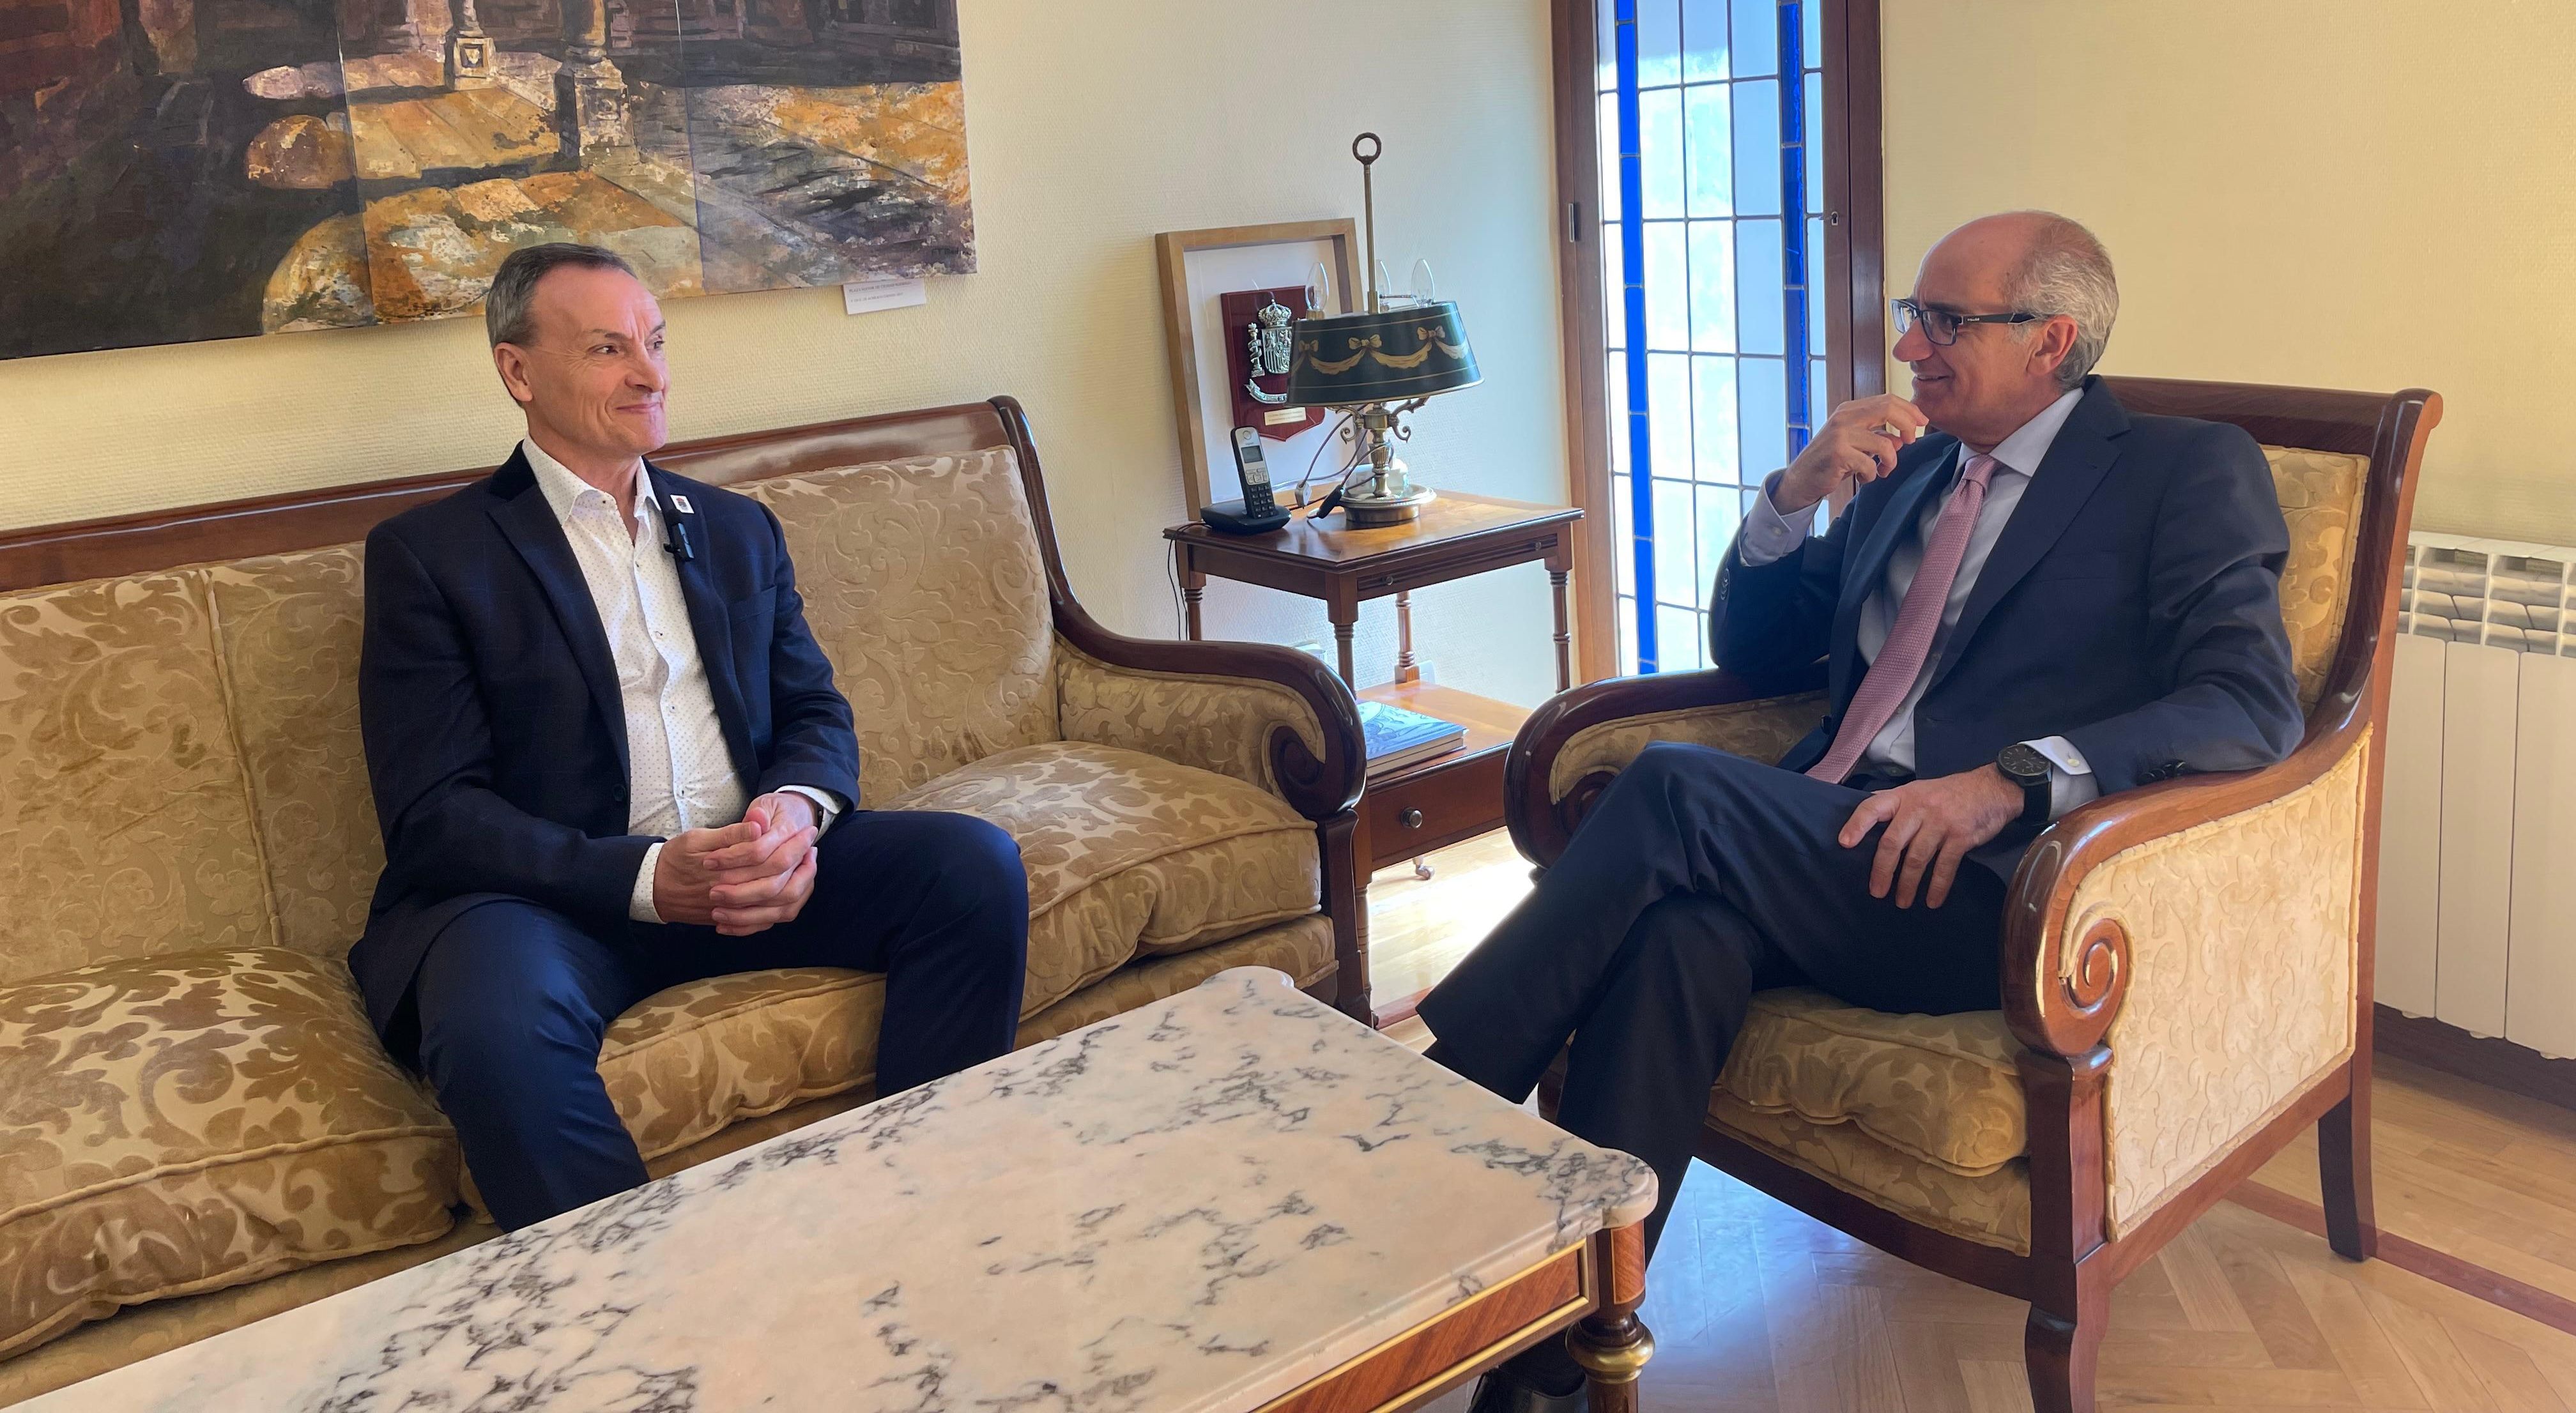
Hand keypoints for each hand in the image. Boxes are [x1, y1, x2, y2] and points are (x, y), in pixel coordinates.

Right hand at [652, 793, 820, 934]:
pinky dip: (784, 908)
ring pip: (780, 909)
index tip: (809, 832)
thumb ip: (731, 834)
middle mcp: (734, 895)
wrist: (652, 889)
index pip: (773, 859)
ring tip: (808, 866)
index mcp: (728, 872)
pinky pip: (766, 922)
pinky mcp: (733, 920)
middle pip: (783, 885)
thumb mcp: (698, 838)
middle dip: (804, 865)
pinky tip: (793, 891)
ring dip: (800, 888)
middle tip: (812, 846)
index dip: (795, 844)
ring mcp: (735, 912)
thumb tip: (759, 824)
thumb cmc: (674, 859)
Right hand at [1775, 394, 1929, 514]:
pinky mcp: (1838, 453)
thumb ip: (1877, 436)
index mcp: (1849, 410)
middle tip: (1912, 441)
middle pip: (1888, 409)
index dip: (1909, 409)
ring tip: (1882, 470)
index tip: (1922, 422)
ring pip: (1885, 443)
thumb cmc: (1830, 462)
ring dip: (1890, 461)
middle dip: (1908, 425)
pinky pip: (1870, 464)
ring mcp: (1840, 434)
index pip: (1887, 399)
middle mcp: (1844, 417)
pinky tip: (1862, 478)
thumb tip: (1902, 439)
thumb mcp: (1855, 443)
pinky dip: (1871, 476)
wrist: (1801, 480)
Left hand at [1836, 766, 2022, 909]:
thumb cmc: (1951, 792)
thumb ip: (1896, 801)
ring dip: (1908, 884)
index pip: (1873, 807)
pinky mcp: (1961, 837)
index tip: (1844, 843)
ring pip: (1917, 858)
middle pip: (1893, 842)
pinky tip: (1932, 901)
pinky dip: (1937, 886)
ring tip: (1902, 902)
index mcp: (1904, 796)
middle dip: (1882, 870)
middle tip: (1877, 892)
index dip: (1857, 824)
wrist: (1994, 788)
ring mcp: (1941, 823)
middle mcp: (1919, 808)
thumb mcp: (1920, 789)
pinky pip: (1945, 866)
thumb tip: (1868, 805)